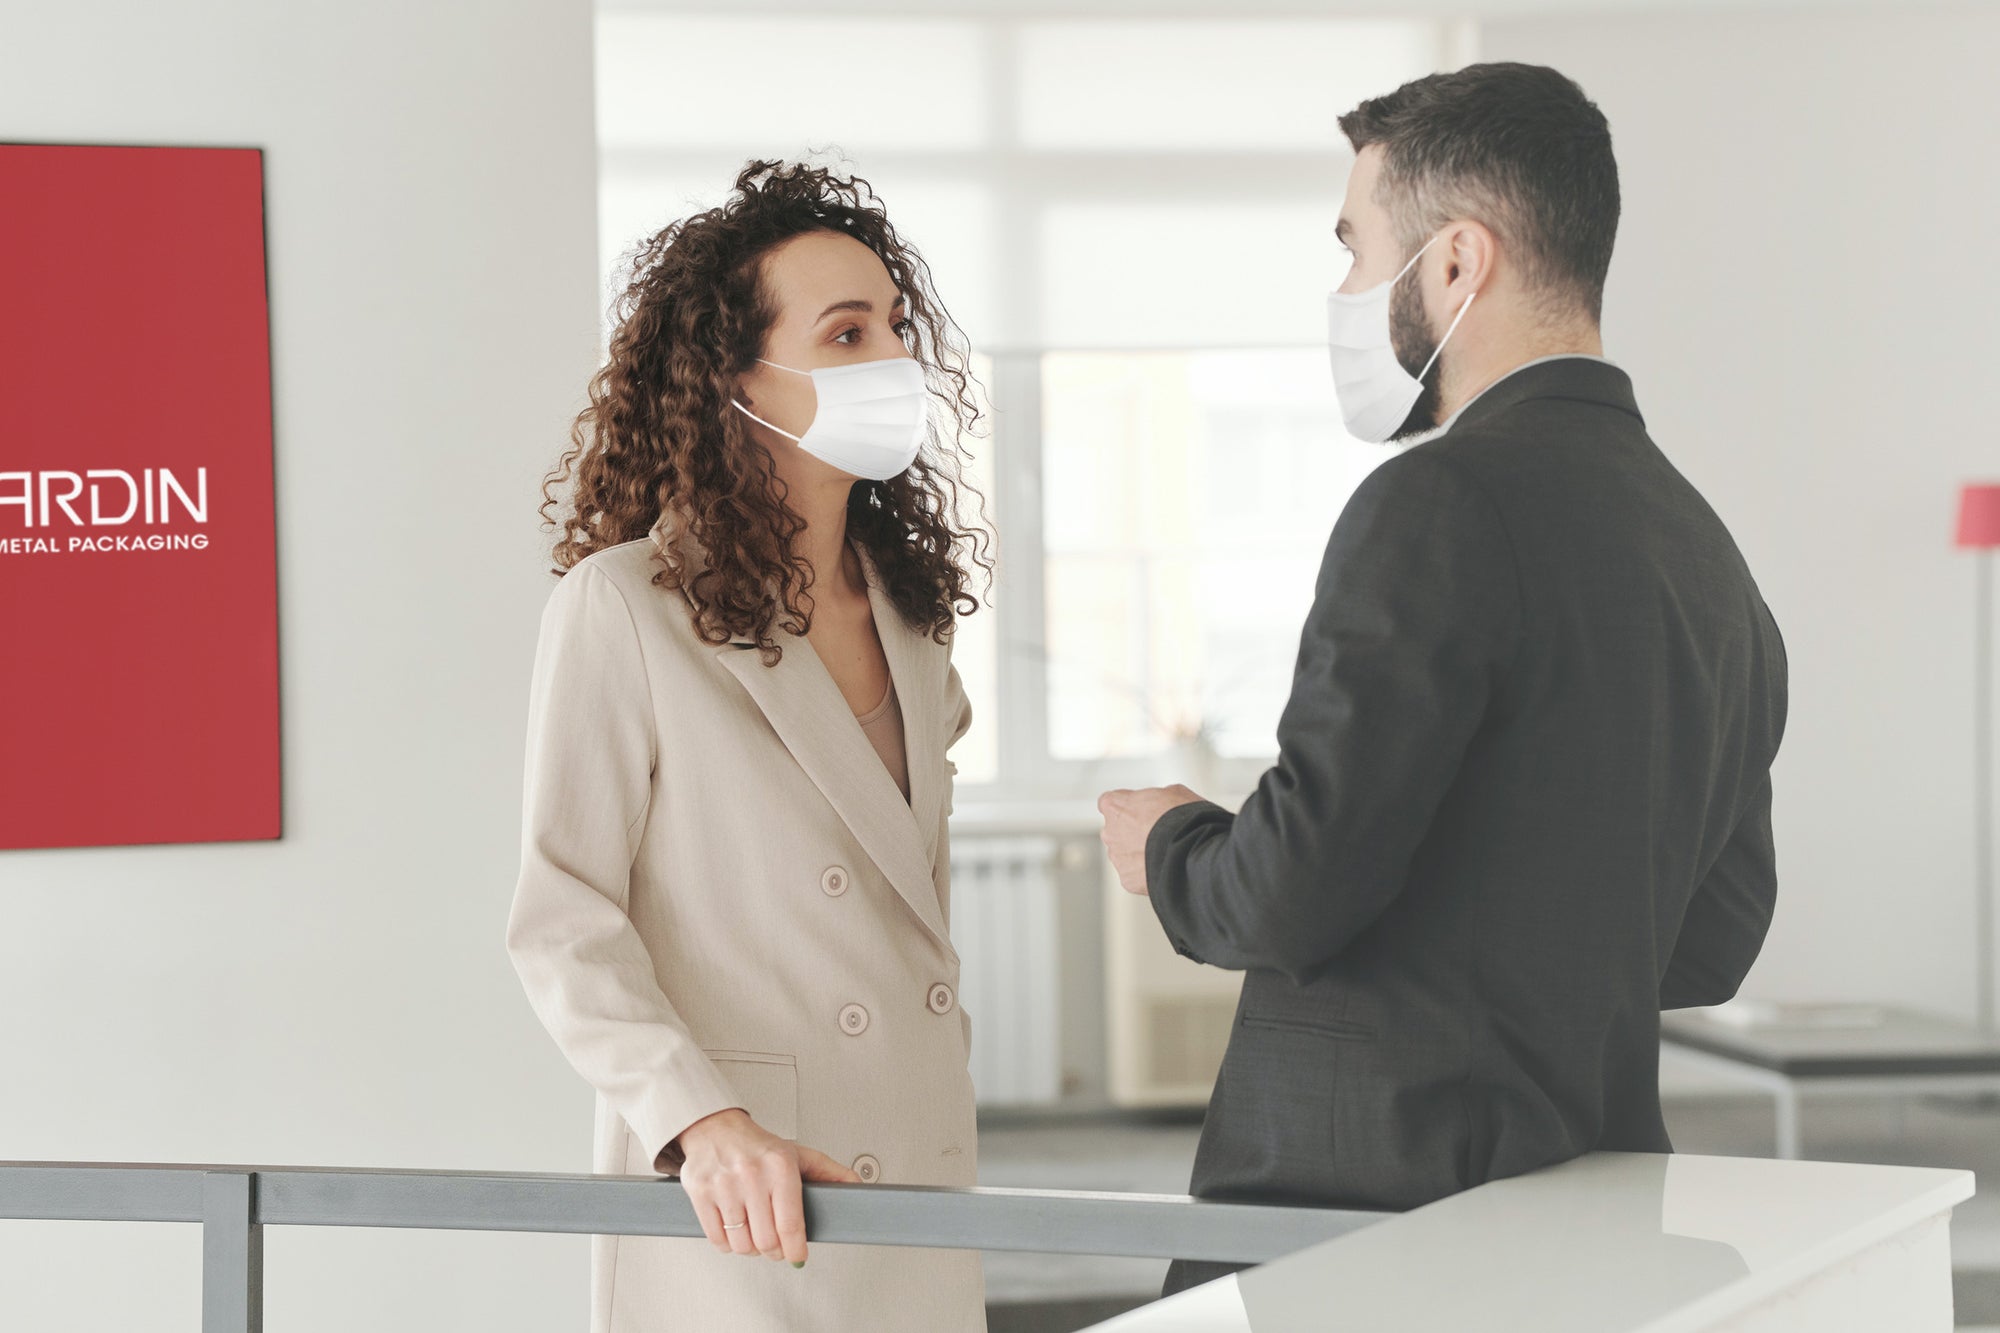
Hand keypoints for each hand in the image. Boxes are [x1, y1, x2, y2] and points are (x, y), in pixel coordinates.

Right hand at [672, 1108, 861, 1265]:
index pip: (791, 1225)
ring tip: (756, 1236)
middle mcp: (752, 1175)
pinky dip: (728, 1245)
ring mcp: (724, 1185)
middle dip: (775, 1251)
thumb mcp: (798, 1154)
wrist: (715, 1128)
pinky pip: (717, 1240)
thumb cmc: (757, 1146)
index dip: (796, 1250)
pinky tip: (736, 1232)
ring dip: (751, 1250)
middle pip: (767, 1241)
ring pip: (742, 1245)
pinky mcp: (700, 1194)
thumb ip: (829, 1173)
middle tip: (777, 1246)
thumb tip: (858, 1188)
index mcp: (780, 1166)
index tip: (798, 1256)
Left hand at [1097, 784, 1203, 897]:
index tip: (1140, 810)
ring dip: (1138, 853)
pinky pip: (1134, 874)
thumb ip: (1157, 796)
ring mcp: (1117, 857)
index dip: (1128, 806)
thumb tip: (1162, 803)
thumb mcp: (1175, 792)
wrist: (1188, 851)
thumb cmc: (1182, 820)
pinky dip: (1145, 872)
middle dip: (1132, 831)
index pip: (1110, 802)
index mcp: (1116, 807)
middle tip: (1156, 832)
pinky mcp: (1126, 878)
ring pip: (1124, 854)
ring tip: (1163, 851)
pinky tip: (1164, 866)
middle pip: (1116, 830)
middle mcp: (1110, 832)